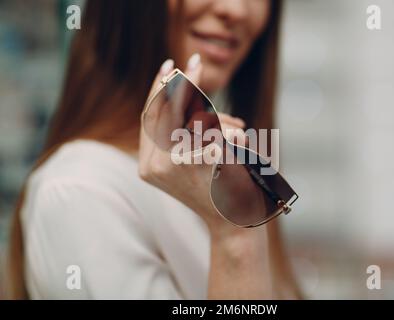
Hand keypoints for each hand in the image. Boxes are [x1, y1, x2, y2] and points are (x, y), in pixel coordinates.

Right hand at [138, 56, 246, 229]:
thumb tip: (190, 93)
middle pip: (166, 110)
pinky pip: (212, 130)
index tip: (168, 67)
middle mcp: (152, 165)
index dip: (158, 90)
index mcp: (147, 166)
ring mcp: (169, 164)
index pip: (149, 118)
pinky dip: (229, 132)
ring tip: (239, 130)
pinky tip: (240, 140)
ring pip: (194, 118)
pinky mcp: (192, 161)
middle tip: (195, 62)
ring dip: (220, 119)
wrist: (234, 225)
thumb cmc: (219, 191)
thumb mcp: (193, 162)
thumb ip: (182, 134)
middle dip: (183, 84)